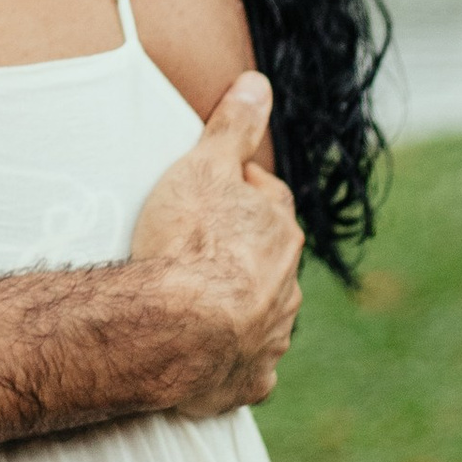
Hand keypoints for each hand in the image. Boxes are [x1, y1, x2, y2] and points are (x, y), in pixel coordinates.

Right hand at [125, 73, 305, 418]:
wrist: (175, 328)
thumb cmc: (188, 241)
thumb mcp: (205, 166)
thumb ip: (234, 126)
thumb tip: (259, 83)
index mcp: (280, 230)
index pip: (266, 198)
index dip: (236, 192)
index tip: (207, 194)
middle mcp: (287, 284)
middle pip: (267, 258)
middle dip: (240, 252)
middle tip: (195, 248)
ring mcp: (272, 335)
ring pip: (263, 314)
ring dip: (239, 306)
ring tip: (195, 302)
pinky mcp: (251, 379)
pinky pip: (248, 369)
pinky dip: (234, 363)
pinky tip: (210, 358)